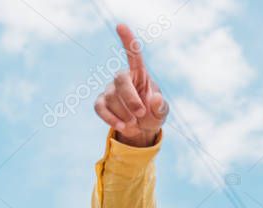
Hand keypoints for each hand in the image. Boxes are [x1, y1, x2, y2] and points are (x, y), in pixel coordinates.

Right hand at [94, 24, 168, 146]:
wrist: (141, 128)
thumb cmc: (153, 114)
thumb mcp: (162, 113)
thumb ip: (161, 107)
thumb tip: (156, 98)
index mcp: (140, 75)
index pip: (133, 54)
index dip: (127, 40)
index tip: (121, 26)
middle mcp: (123, 78)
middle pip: (120, 81)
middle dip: (130, 99)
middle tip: (141, 113)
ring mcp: (110, 90)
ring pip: (112, 99)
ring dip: (125, 114)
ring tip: (135, 122)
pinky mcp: (101, 102)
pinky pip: (100, 108)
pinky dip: (111, 119)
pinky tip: (122, 126)